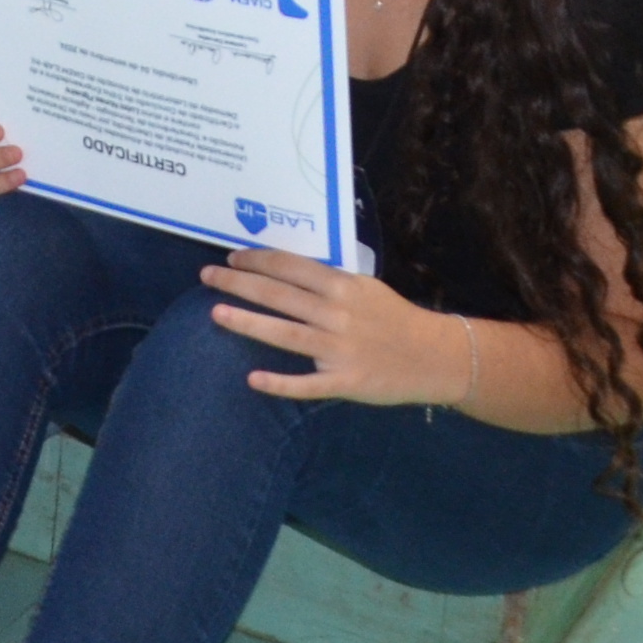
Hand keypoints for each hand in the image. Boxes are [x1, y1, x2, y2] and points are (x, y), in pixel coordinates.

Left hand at [203, 249, 488, 405]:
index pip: (289, 267)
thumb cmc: (395, 318)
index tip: (231, 258)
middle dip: (238, 283)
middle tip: (206, 276)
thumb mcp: (365, 287)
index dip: (257, 260)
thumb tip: (285, 269)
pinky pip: (307, 384)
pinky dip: (280, 382)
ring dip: (248, 323)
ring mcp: (340, 349)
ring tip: (215, 313)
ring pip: (285, 334)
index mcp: (342, 286)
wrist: (435, 356)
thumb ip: (328, 280)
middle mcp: (337, 314)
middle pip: (278, 295)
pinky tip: (253, 379)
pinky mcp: (345, 381)